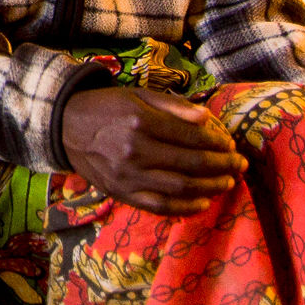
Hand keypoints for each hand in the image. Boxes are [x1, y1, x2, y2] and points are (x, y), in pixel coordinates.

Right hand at [58, 86, 245, 215]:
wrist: (65, 127)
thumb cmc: (107, 107)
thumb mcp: (138, 95)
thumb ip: (173, 106)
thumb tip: (208, 117)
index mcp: (140, 121)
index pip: (191, 137)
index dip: (218, 143)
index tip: (232, 145)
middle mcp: (134, 151)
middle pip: (190, 165)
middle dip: (222, 167)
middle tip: (240, 165)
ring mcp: (126, 176)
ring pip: (179, 188)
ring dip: (210, 188)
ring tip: (228, 183)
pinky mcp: (120, 194)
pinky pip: (158, 206)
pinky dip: (183, 208)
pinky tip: (202, 204)